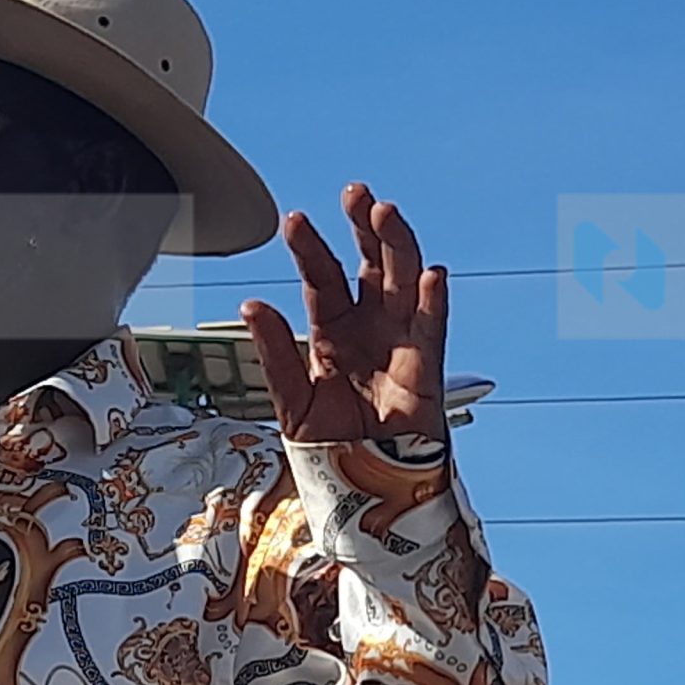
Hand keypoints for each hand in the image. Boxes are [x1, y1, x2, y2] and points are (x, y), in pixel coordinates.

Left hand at [245, 184, 446, 443]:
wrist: (362, 491)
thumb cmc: (330, 446)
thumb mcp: (291, 401)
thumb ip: (274, 354)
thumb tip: (252, 304)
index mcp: (333, 333)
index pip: (323, 280)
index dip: (312, 250)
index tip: (294, 221)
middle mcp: (369, 330)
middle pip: (370, 267)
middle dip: (364, 228)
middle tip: (355, 193)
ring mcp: (400, 344)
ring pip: (404, 284)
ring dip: (398, 248)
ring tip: (385, 214)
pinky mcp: (426, 371)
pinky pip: (431, 331)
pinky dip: (432, 303)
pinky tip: (430, 275)